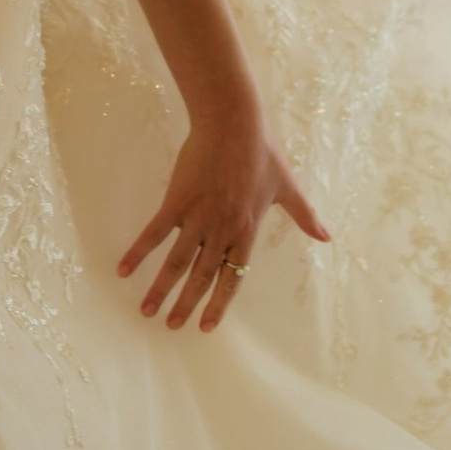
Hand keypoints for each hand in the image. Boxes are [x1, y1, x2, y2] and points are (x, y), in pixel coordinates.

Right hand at [118, 107, 330, 332]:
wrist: (232, 122)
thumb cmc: (262, 152)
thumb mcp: (288, 186)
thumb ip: (304, 216)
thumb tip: (327, 236)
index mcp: (247, 232)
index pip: (231, 278)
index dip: (218, 303)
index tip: (206, 326)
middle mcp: (221, 231)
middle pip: (200, 277)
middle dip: (186, 305)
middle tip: (173, 327)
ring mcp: (197, 217)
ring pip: (176, 263)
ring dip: (161, 289)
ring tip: (147, 311)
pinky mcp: (176, 201)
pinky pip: (154, 233)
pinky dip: (138, 252)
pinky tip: (123, 270)